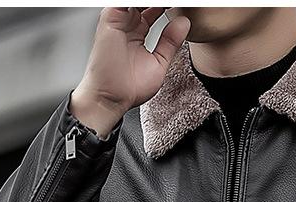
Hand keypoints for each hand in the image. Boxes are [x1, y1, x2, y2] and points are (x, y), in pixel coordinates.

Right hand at [71, 7, 191, 136]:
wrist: (112, 98)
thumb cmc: (129, 88)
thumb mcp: (159, 62)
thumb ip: (170, 42)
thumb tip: (184, 23)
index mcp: (137, 34)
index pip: (154, 11)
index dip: (168, 9)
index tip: (184, 7)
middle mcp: (127, 25)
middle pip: (146, 3)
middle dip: (162, 4)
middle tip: (181, 2)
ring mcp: (119, 20)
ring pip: (138, 1)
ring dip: (153, 2)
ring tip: (174, 3)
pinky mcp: (111, 17)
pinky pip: (126, 2)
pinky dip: (142, 2)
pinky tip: (157, 5)